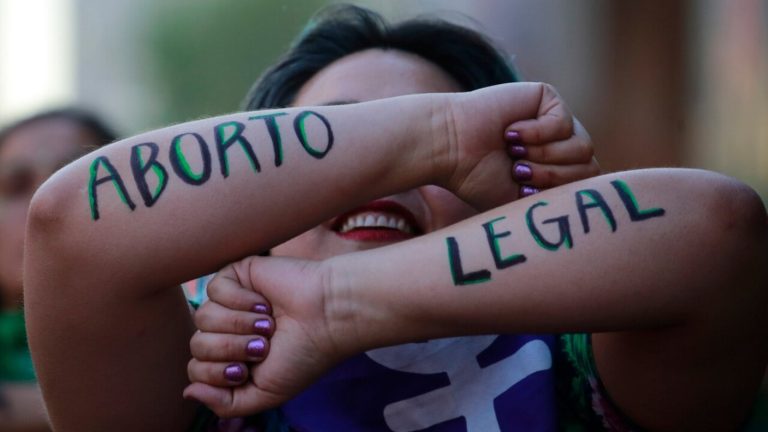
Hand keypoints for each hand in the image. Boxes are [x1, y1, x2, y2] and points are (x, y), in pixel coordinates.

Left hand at [184, 256, 342, 417]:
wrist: (327, 318)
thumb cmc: (303, 355)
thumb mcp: (265, 394)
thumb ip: (225, 404)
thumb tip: (187, 393)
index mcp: (232, 357)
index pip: (196, 370)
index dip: (218, 373)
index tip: (249, 369)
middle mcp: (227, 330)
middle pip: (197, 344)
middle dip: (231, 348)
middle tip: (263, 345)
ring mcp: (230, 302)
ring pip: (203, 317)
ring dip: (239, 325)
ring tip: (268, 323)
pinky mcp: (236, 275)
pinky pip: (214, 290)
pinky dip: (241, 301)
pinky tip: (264, 302)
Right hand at [440, 82, 598, 208]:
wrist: (450, 149)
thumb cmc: (477, 178)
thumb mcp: (524, 200)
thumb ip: (559, 198)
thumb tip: (595, 201)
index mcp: (556, 169)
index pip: (586, 185)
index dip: (559, 192)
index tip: (523, 191)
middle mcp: (560, 144)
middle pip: (589, 168)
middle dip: (553, 176)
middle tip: (518, 171)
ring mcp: (556, 120)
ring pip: (582, 147)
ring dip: (545, 156)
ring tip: (514, 152)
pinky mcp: (547, 98)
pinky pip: (563, 123)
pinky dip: (536, 134)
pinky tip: (511, 132)